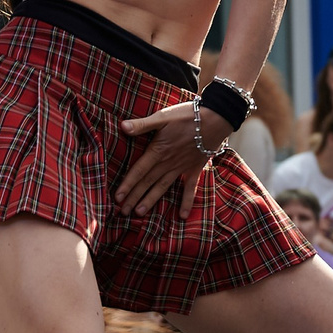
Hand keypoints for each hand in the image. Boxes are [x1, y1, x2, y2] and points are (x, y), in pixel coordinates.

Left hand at [114, 99, 218, 213]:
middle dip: (134, 197)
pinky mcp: (194, 169)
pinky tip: (182, 216)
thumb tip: (122, 126)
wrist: (215, 119)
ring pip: (162, 187)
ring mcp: (181, 168)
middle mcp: (168, 163)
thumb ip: (142, 124)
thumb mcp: (163, 116)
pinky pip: (190, 189)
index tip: (117, 198)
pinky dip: (186, 202)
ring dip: (151, 200)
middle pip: (147, 182)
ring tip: (139, 213)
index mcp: (158, 151)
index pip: (139, 171)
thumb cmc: (187, 116)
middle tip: (122, 212)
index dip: (127, 184)